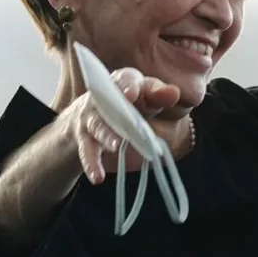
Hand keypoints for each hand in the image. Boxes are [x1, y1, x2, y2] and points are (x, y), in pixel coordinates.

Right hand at [62, 67, 182, 182]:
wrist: (93, 113)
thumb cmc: (129, 102)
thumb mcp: (145, 97)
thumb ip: (158, 95)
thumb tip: (174, 93)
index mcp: (121, 82)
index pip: (125, 79)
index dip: (129, 86)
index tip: (132, 94)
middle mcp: (101, 96)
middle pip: (109, 103)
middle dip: (117, 110)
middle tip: (129, 119)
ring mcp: (89, 116)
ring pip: (97, 126)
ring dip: (107, 137)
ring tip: (118, 146)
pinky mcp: (83, 137)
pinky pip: (87, 151)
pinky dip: (91, 164)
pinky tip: (97, 177)